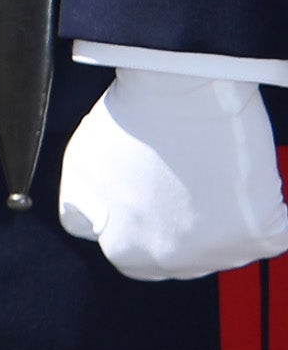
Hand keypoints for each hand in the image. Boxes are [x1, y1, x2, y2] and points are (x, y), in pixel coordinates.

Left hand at [58, 55, 287, 281]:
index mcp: (127, 252)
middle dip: (185, 228)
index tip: (156, 200)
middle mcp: (175, 262)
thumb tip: (97, 234)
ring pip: (226, 245)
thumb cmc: (129, 122)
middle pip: (184, 258)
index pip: (137, 259)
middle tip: (185, 184)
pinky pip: (271, 231)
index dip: (147, 227)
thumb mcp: (80, 172)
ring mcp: (223, 252)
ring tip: (209, 175)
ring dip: (223, 219)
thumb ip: (83, 215)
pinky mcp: (264, 235)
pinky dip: (265, 209)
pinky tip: (242, 180)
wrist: (180, 87)